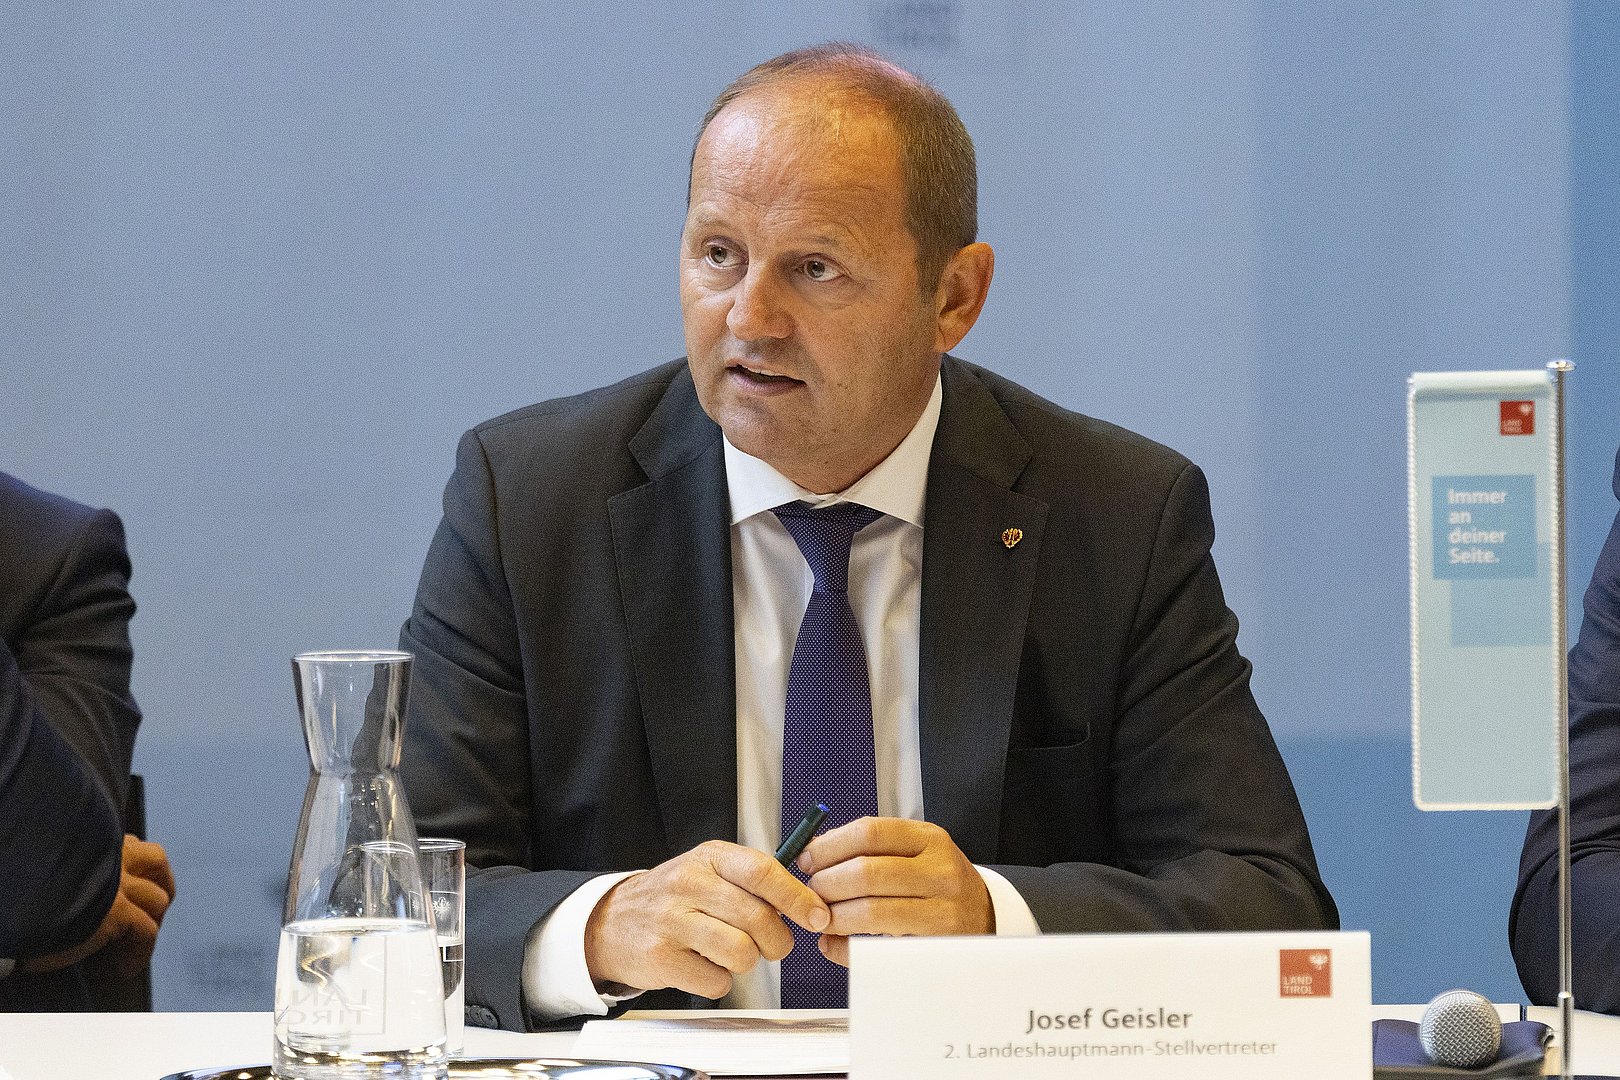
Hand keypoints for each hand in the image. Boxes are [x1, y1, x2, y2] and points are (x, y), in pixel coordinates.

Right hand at [21, 835, 176, 977]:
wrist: (7, 910)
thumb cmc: (22, 897)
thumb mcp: (57, 874)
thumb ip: (83, 874)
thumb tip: (102, 894)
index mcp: (94, 843)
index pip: (133, 846)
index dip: (139, 869)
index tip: (133, 889)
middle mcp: (110, 856)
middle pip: (157, 860)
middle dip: (162, 884)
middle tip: (151, 913)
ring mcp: (117, 883)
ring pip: (157, 900)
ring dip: (150, 923)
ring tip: (130, 946)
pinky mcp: (116, 912)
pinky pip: (147, 933)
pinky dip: (140, 954)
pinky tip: (125, 970)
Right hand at [583, 840, 830, 999]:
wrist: (611, 921)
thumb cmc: (674, 897)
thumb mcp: (710, 869)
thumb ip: (755, 879)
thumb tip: (810, 901)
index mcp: (710, 857)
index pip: (763, 871)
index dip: (798, 897)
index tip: (818, 916)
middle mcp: (689, 884)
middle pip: (759, 919)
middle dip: (776, 940)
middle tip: (768, 943)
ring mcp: (672, 921)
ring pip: (742, 953)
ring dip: (745, 962)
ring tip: (728, 952)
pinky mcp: (661, 958)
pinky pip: (716, 982)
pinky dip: (718, 982)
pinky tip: (702, 964)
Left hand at [798, 817, 991, 966]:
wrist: (984, 917)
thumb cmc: (937, 883)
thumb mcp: (916, 850)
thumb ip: (870, 847)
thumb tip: (814, 851)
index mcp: (929, 839)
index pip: (870, 832)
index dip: (829, 846)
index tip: (807, 859)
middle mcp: (940, 872)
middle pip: (865, 873)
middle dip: (826, 884)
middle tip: (812, 892)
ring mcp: (941, 911)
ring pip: (870, 912)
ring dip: (833, 916)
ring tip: (822, 917)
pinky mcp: (934, 948)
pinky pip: (878, 948)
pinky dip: (846, 948)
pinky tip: (836, 943)